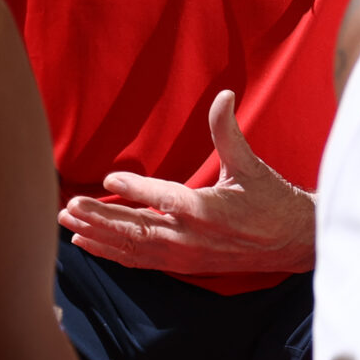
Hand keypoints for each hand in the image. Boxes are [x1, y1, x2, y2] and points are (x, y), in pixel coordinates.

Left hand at [57, 91, 315, 274]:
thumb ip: (229, 132)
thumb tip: (224, 95)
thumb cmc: (271, 201)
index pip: (164, 198)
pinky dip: (112, 253)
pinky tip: (87, 244)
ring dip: (99, 236)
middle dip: (101, 218)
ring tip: (68, 224)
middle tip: (69, 208)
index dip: (135, 188)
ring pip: (133, 248)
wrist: (291, 242)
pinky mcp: (182, 264)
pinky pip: (140, 261)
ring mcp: (184, 255)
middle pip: (137, 229)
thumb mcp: (251, 166)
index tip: (109, 178)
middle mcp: (190, 237)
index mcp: (207, 210)